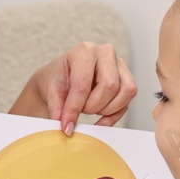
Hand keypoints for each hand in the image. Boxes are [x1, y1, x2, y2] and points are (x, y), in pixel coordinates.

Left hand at [11, 41, 135, 132]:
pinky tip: (100, 120)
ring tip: (89, 108)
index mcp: (84, 51)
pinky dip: (113, 115)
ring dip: (106, 109)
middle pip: (110, 86)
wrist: (63, 77)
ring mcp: (120, 65)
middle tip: (80, 110)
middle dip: (93, 106)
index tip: (66, 126)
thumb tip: (66, 127)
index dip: (74, 108)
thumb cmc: (58, 79)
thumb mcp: (51, 91)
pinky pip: (127, 102)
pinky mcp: (127, 80)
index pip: (83, 83)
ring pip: (126, 92)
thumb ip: (57, 108)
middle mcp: (105, 53)